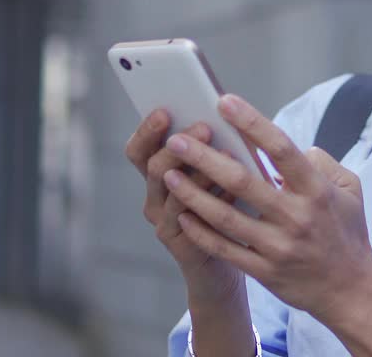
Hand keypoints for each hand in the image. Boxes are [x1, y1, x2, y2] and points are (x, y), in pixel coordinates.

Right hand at [124, 109, 244, 300]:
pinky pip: (190, 220)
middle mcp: (155, 196)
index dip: (147, 130)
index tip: (164, 110)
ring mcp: (164, 221)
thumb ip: (218, 146)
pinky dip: (211, 200)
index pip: (141, 148)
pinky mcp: (181, 243)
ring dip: (198, 170)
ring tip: (224, 152)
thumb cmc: (228, 205)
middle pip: (151, 166)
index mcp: (160, 173)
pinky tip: (231, 188)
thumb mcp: (222, 170)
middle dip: (177, 145)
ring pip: (172, 192)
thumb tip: (229, 111)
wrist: (231, 261)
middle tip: (204, 127)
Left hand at [160, 94, 371, 322]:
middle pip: (243, 181)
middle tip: (178, 138)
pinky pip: (226, 249)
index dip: (252, 123)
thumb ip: (321, 162)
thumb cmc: (347, 232)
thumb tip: (287, 148)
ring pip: (226, 218)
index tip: (225, 102)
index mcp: (316, 190)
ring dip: (194, 194)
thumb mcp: (349, 191)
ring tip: (168, 173)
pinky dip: (201, 232)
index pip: (281, 149)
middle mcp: (296, 217)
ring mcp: (278, 247)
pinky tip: (181, 214)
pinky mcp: (265, 271)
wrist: (351, 291)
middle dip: (206, 158)